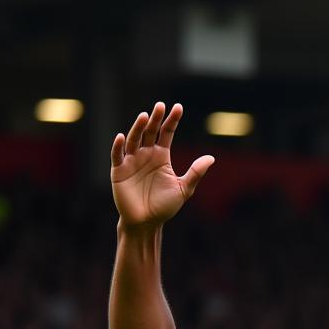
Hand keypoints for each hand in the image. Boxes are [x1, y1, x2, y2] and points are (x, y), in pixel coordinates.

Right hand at [110, 102, 213, 229]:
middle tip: (160, 106)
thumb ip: (195, 173)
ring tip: (144, 116)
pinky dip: (118, 146)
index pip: (166, 133)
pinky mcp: (119, 171)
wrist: (147, 222)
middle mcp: (146, 155)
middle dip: (155, 119)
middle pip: (150, 132)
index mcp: (161, 156)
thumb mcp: (183, 189)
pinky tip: (122, 137)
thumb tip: (211, 157)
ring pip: (134, 140)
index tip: (178, 107)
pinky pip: (117, 156)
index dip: (172, 121)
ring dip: (138, 128)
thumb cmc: (164, 206)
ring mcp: (131, 161)